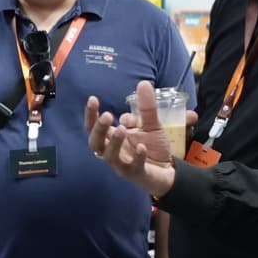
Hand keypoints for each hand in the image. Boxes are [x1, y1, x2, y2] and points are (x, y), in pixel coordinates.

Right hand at [85, 81, 184, 198]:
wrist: (167, 170)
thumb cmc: (152, 146)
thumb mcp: (151, 123)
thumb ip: (146, 107)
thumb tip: (143, 83)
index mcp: (112, 137)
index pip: (93, 127)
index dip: (90, 114)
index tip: (93, 99)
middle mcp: (112, 151)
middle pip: (96, 143)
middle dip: (98, 129)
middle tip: (107, 115)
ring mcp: (122, 164)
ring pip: (110, 156)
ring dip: (114, 142)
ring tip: (122, 128)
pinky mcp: (136, 174)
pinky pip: (132, 167)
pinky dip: (136, 157)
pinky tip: (141, 147)